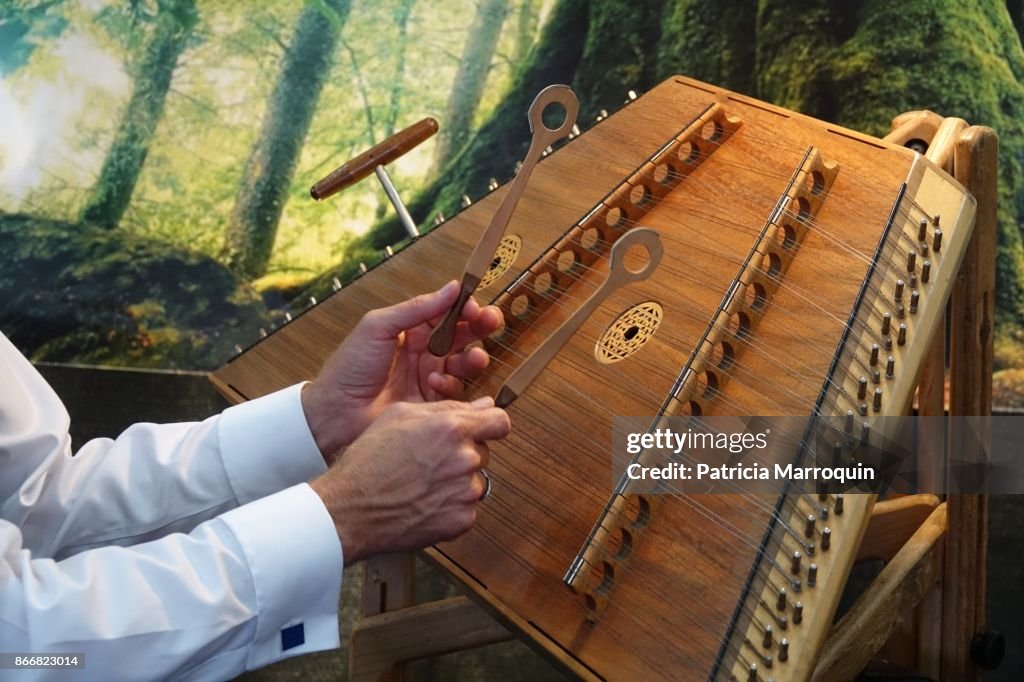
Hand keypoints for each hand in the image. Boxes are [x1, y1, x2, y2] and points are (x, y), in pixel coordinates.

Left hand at [302, 281, 502, 461]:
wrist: (336, 413)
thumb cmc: (349, 367)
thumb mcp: (379, 327)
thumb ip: (417, 308)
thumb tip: (452, 288)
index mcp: (410, 329)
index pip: (447, 312)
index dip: (465, 308)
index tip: (476, 308)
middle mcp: (423, 351)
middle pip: (463, 335)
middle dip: (480, 328)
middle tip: (490, 324)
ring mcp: (428, 377)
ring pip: (464, 363)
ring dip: (474, 357)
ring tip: (473, 358)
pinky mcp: (431, 403)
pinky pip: (455, 392)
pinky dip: (451, 384)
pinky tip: (435, 382)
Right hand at [310, 398, 509, 563]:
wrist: (351, 509)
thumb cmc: (369, 460)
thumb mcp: (399, 416)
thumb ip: (447, 407)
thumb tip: (484, 404)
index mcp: (451, 429)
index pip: (500, 422)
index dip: (490, 424)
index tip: (482, 429)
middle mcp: (465, 459)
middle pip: (483, 451)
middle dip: (464, 453)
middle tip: (430, 460)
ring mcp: (465, 493)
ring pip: (474, 481)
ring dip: (456, 481)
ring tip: (421, 483)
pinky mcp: (461, 521)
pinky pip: (466, 508)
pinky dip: (449, 507)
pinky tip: (422, 502)